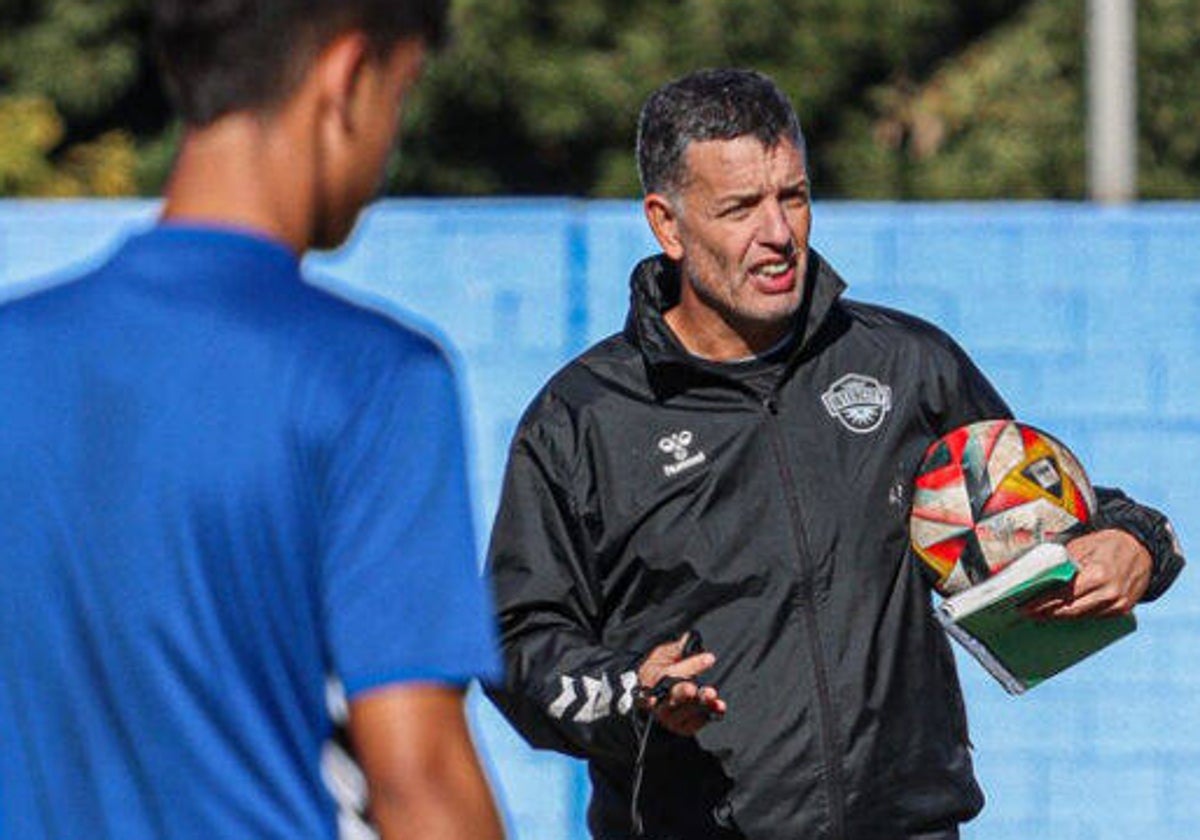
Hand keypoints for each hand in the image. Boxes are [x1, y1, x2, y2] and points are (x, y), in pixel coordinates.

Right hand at [636, 632, 726, 735]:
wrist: (647, 698)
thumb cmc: (656, 673)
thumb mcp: (660, 656)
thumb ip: (675, 649)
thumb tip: (689, 638)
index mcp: (652, 679)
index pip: (672, 672)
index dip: (692, 665)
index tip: (710, 659)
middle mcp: (659, 701)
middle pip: (675, 698)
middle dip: (691, 693)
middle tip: (708, 691)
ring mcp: (669, 716)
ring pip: (686, 712)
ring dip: (704, 705)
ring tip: (716, 700)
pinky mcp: (680, 727)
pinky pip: (695, 723)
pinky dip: (707, 715)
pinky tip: (718, 708)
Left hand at [1025, 529, 1151, 618]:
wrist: (1142, 548)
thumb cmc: (1107, 543)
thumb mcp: (1082, 545)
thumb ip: (1062, 562)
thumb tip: (1037, 574)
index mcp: (1097, 574)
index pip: (1062, 594)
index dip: (1041, 602)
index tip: (1024, 607)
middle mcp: (1109, 592)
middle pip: (1070, 609)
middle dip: (1046, 612)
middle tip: (1027, 613)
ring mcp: (1118, 603)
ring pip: (1082, 616)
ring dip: (1059, 616)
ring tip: (1040, 614)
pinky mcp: (1123, 609)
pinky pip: (1095, 616)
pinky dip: (1077, 615)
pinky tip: (1062, 613)